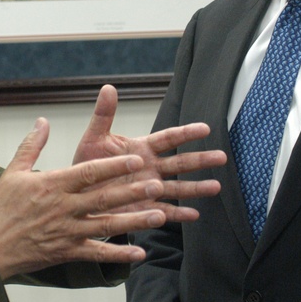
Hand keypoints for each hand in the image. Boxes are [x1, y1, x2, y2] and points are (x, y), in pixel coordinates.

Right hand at [0, 118, 166, 279]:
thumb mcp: (13, 171)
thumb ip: (32, 145)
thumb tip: (42, 120)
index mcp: (53, 184)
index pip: (89, 172)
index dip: (114, 166)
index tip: (137, 159)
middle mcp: (64, 208)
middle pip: (104, 198)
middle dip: (132, 191)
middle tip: (157, 185)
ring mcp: (67, 231)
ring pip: (106, 225)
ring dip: (134, 221)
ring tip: (160, 215)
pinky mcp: (67, 252)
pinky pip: (97, 254)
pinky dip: (118, 254)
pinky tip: (139, 253)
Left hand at [73, 85, 225, 222]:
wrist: (77, 196)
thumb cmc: (87, 165)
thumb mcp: (93, 139)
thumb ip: (103, 116)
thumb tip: (108, 87)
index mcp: (142, 148)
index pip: (168, 138)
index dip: (186, 133)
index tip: (205, 128)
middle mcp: (151, 168)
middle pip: (180, 162)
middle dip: (201, 160)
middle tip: (222, 157)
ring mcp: (150, 189)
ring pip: (178, 187)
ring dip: (197, 187)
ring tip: (216, 187)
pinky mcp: (144, 210)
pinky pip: (165, 211)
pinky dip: (179, 213)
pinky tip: (194, 214)